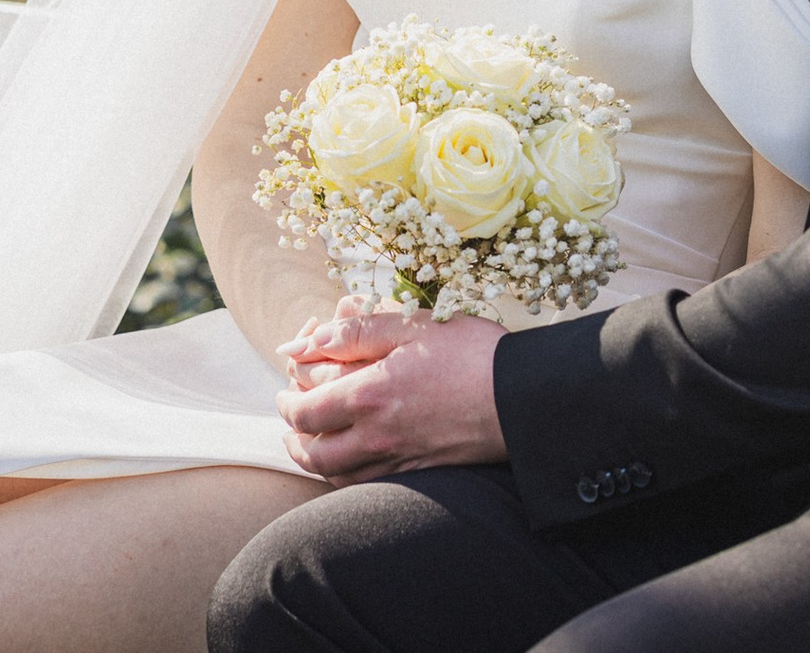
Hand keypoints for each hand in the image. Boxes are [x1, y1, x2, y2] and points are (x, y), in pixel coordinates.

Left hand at [276, 309, 506, 483]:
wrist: (522, 398)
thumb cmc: (472, 355)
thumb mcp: (414, 326)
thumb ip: (357, 332)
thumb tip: (306, 343)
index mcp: (368, 394)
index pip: (304, 408)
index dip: (287, 396)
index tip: (289, 381)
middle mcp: (375, 434)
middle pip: (311, 449)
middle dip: (291, 431)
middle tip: (289, 412)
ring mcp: (396, 458)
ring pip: (334, 473)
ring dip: (311, 457)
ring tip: (307, 440)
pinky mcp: (417, 471)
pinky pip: (364, 483)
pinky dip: (343, 475)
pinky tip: (347, 461)